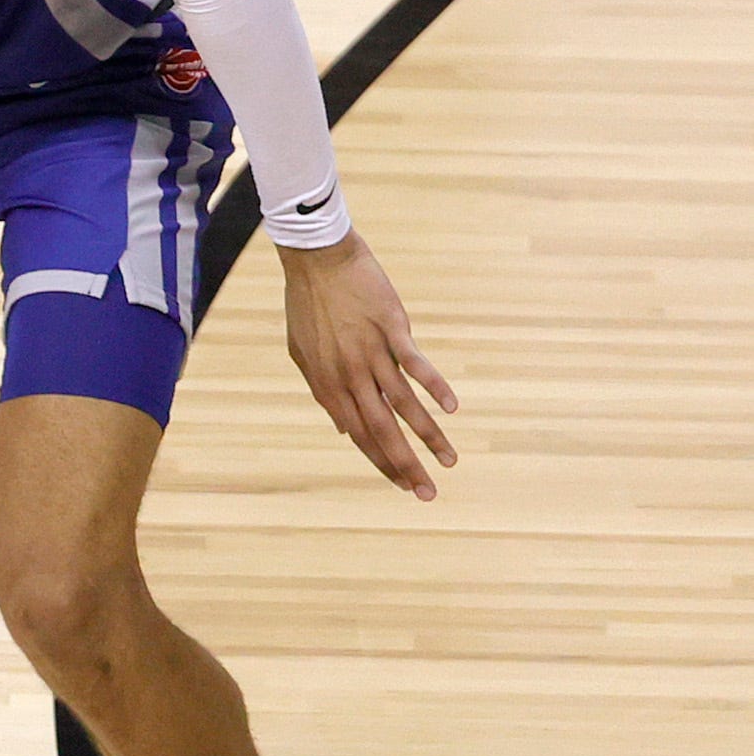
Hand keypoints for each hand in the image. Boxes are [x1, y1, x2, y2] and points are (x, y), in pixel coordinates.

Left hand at [279, 232, 457, 499]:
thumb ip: (326, 393)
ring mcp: (371, 354)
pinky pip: (415, 364)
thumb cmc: (309, 308)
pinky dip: (434, 386)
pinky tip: (452, 409)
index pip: (359, 435)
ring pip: (403, 404)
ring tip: (450, 461)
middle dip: (405, 465)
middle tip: (427, 494)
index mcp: (328, 384)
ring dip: (428, 435)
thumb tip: (344, 429)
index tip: (402, 485)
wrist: (317, 262)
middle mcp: (349, 376)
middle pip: (382, 430)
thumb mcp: (304, 355)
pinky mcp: (391, 330)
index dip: (381, 462)